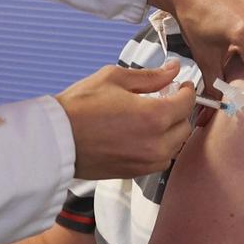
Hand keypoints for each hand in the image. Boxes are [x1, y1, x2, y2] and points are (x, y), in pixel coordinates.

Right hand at [54, 65, 196, 179]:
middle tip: (166, 98)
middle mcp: (156, 143)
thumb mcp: (115, 79)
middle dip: (179, 110)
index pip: (187, 102)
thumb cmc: (80, 107)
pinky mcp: (136, 173)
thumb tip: (173, 70)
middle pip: (185, 125)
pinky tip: (144, 134)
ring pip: (175, 145)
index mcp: (154, 117)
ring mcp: (147, 161)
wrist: (56, 140)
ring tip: (153, 116)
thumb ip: (150, 76)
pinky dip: (160, 146)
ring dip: (171, 130)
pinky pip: (161, 159)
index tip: (182, 84)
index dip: (187, 90)